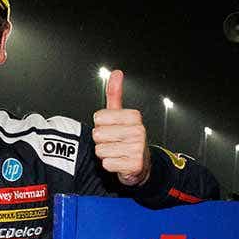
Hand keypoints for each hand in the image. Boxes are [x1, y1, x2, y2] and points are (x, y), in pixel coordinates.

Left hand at [92, 69, 149, 186]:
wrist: (140, 164)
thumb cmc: (126, 138)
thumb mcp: (120, 115)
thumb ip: (115, 94)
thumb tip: (116, 73)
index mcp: (134, 116)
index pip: (98, 117)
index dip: (100, 125)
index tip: (111, 128)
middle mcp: (138, 131)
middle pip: (98, 134)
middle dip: (101, 141)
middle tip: (114, 142)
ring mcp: (138, 148)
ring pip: (101, 150)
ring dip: (105, 154)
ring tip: (117, 152)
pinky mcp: (135, 165)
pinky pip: (107, 164)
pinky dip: (110, 165)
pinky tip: (119, 162)